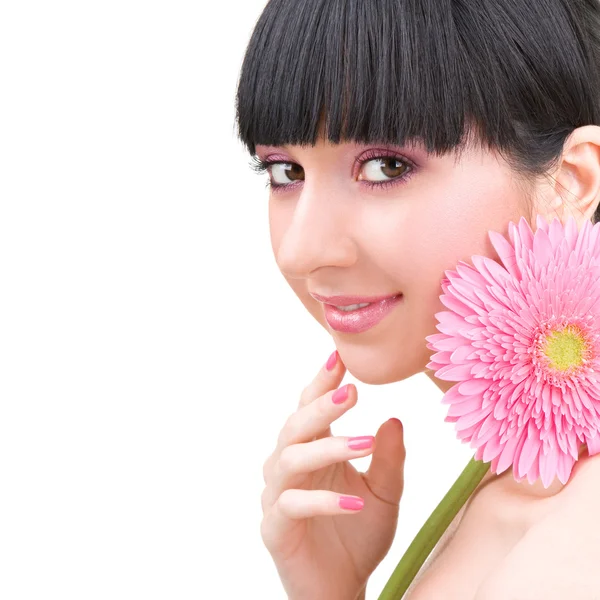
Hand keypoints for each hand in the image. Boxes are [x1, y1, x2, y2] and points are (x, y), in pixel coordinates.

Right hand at [260, 351, 406, 599]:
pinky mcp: (276, 528)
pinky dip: (322, 500)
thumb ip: (389, 459)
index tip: (339, 356)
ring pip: (290, 459)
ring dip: (327, 448)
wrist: (342, 586)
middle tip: (351, 390)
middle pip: (296, 426)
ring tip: (365, 442)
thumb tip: (394, 420)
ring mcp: (278, 496)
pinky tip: (355, 500)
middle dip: (322, 406)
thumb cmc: (359, 533)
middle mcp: (289, 466)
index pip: (310, 407)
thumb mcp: (385, 493)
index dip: (322, 381)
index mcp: (313, 450)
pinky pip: (293, 506)